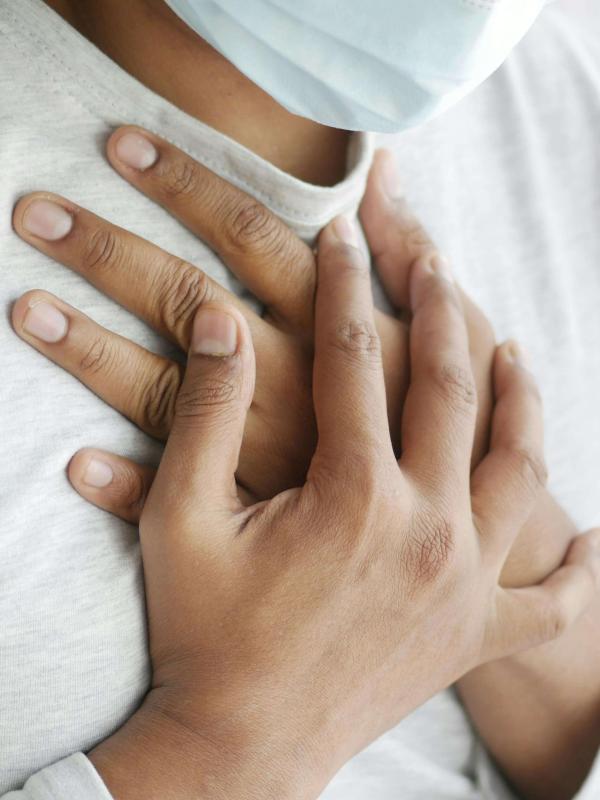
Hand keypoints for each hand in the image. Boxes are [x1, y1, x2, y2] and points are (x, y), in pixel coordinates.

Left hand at [10, 129, 492, 504]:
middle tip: (36, 212)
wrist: (460, 538)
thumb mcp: (452, 330)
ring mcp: (263, 450)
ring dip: (91, 350)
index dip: (187, 186)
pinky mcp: (254, 513)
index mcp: (335, 326)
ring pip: (161, 393)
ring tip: (28, 308)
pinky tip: (80, 466)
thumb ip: (411, 251)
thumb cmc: (456, 424)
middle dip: (109, 250)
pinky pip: (180, 500)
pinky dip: (126, 484)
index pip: (251, 235)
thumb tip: (382, 172)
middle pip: (186, 300)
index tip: (124, 147)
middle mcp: (290, 379)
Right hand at [87, 220, 599, 799]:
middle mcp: (427, 530)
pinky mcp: (472, 638)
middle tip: (433, 261)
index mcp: (354, 494)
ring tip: (515, 348)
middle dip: (439, 314)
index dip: (345, 286)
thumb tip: (221, 319)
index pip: (354, 358)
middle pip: (450, 393)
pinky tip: (597, 542)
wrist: (236, 752)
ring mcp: (462, 586)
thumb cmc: (203, 634)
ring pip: (518, 471)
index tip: (343, 234)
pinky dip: (580, 571)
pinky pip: (551, 604)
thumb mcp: (182, 517)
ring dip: (521, 402)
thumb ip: (209, 412)